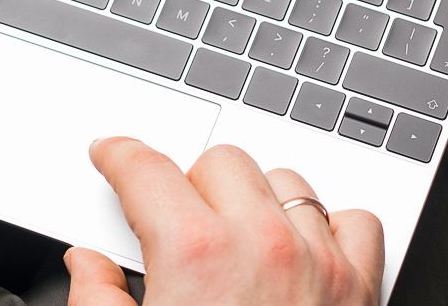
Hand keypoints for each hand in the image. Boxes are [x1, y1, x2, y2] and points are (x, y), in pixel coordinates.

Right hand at [66, 138, 383, 305]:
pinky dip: (328, 227)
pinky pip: (353, 222)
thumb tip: (87, 269)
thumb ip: (98, 301)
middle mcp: (261, 243)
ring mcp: (318, 263)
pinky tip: (303, 251)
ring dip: (257, 200)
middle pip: (220, 162)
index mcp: (195, 254)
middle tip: (173, 221)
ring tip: (235, 239)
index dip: (119, 155)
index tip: (113, 156)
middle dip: (191, 182)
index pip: (146, 168)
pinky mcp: (360, 290)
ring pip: (286, 182)